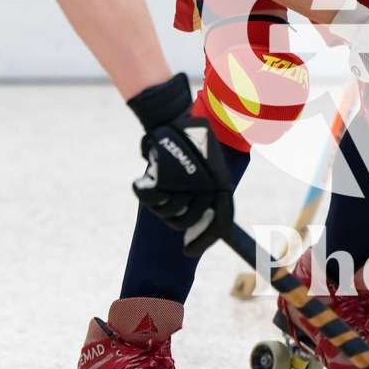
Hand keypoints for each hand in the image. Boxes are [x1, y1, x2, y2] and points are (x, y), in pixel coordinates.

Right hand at [128, 73, 232, 255]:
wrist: (174, 116)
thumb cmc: (191, 143)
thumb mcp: (207, 167)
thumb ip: (206, 192)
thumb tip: (196, 223)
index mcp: (221, 184)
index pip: (220, 223)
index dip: (204, 241)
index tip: (187, 252)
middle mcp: (208, 185)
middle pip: (190, 221)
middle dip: (179, 220)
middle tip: (172, 202)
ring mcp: (187, 180)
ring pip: (170, 214)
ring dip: (163, 204)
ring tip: (164, 183)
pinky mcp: (165, 173)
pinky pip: (150, 197)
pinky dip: (147, 191)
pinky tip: (149, 179)